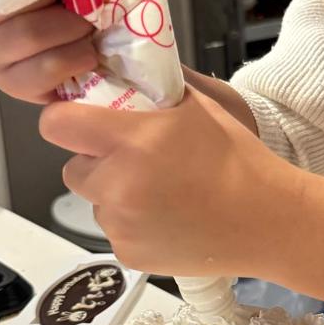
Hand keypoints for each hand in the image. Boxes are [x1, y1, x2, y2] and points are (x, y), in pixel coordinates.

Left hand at [39, 86, 297, 275]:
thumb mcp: (201, 107)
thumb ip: (158, 89)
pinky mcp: (128, 253)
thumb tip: (130, 70)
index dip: (67, 120)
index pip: (57, 124)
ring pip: (96, 202)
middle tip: (136, 159)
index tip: (85, 121)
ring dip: (116, 194)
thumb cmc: (237, 158)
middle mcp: (117, 184)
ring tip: (163, 191)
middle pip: (74, 168)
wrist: (266, 219)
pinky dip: (133, 224)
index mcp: (132, 140)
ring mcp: (120, 224)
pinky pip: (115, 231)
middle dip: (97, 161)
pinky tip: (170, 217)